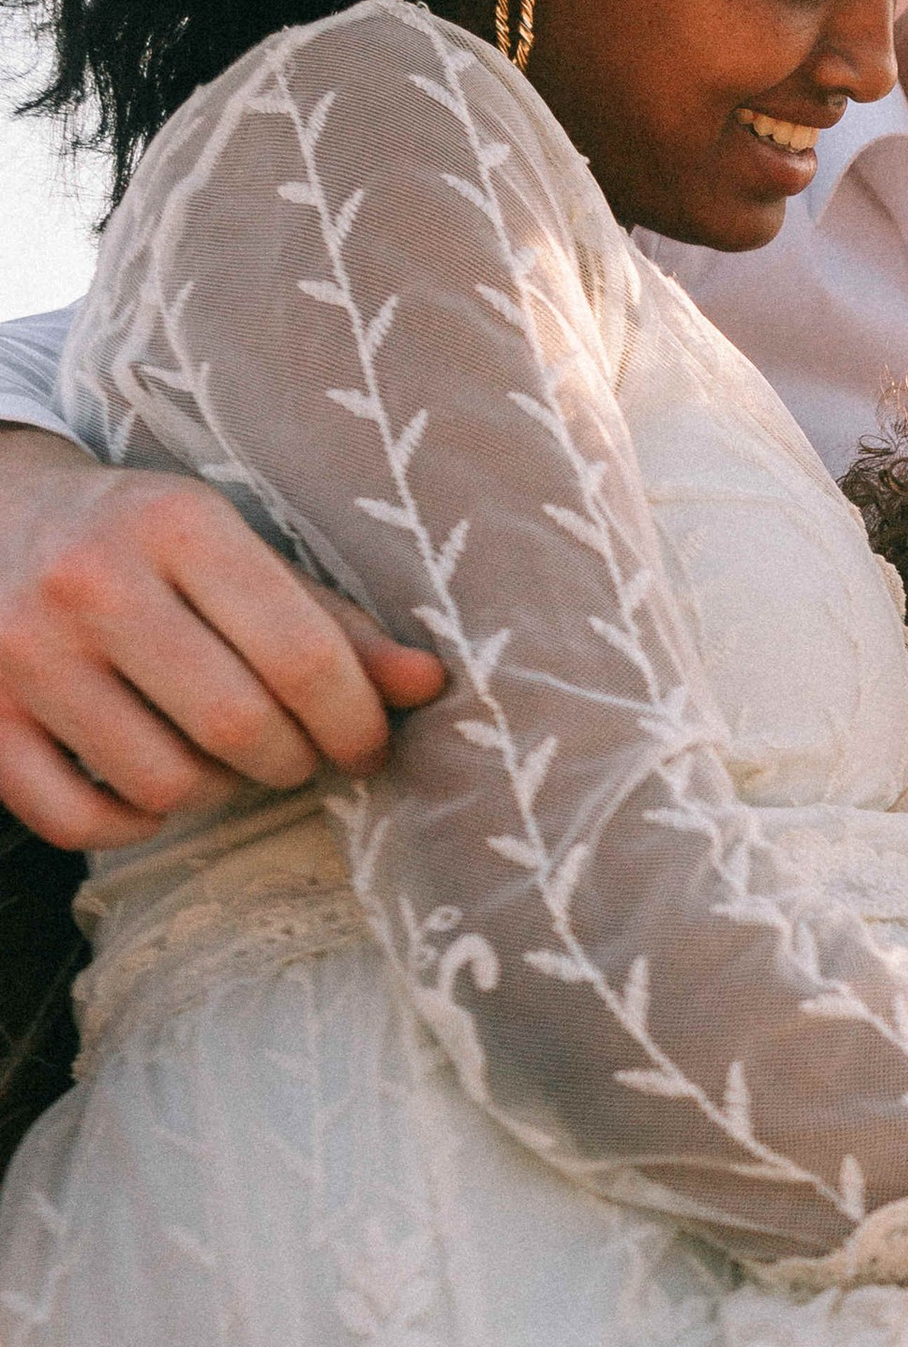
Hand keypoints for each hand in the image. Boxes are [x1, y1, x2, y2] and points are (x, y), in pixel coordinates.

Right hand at [0, 430, 445, 847]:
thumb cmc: (144, 543)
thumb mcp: (238, 550)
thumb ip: (333, 623)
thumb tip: (428, 686)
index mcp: (176, 524)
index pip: (302, 655)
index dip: (354, 723)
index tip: (364, 746)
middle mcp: (90, 581)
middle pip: (238, 729)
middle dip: (290, 762)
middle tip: (293, 754)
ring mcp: (21, 652)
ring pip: (164, 784)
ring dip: (214, 793)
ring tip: (216, 756)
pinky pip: (78, 821)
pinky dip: (129, 823)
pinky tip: (147, 785)